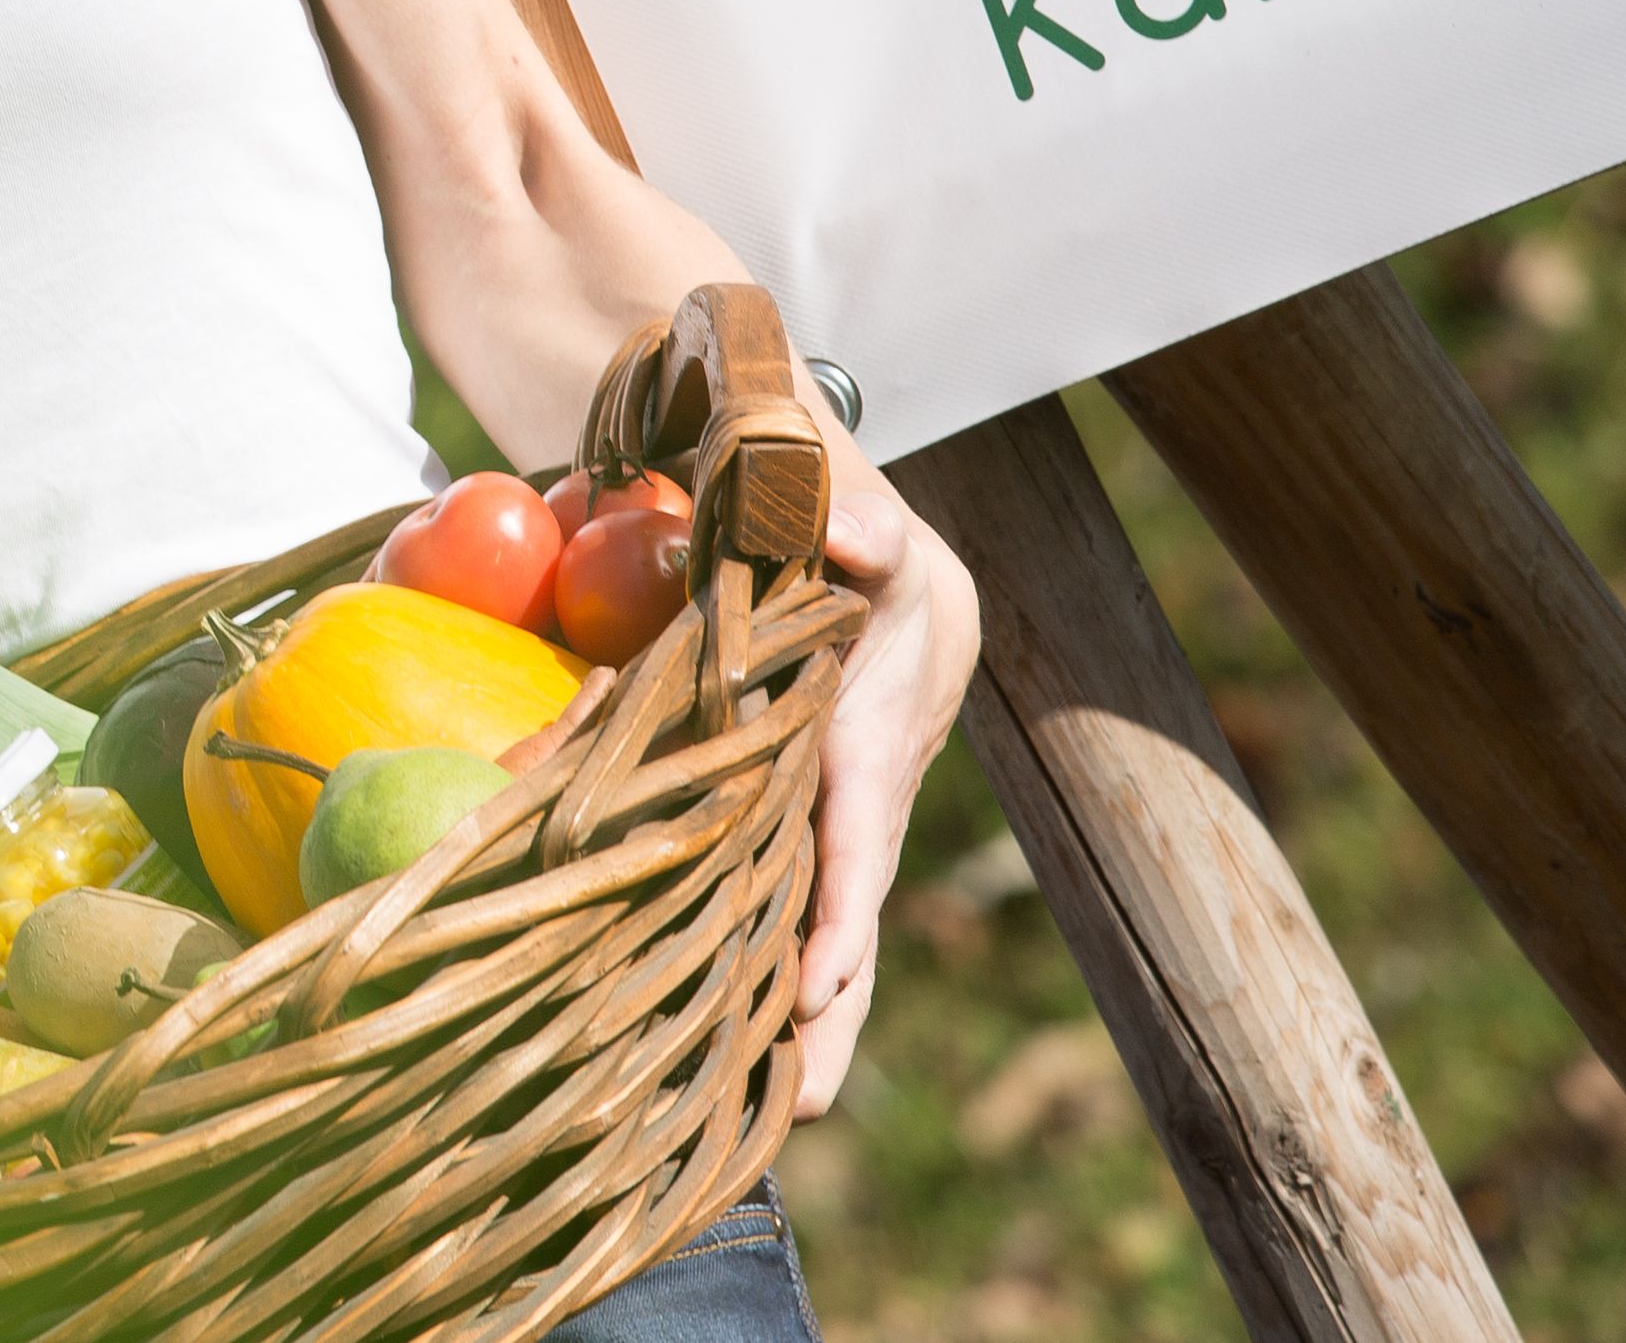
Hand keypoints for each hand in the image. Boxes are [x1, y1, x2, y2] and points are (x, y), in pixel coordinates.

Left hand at [788, 405, 977, 1115]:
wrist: (869, 543)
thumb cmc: (847, 522)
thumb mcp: (851, 509)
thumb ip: (853, 521)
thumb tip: (852, 531)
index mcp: (875, 721)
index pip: (857, 825)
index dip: (840, 907)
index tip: (816, 985)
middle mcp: (867, 778)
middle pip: (853, 902)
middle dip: (836, 1002)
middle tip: (809, 1104)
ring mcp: (841, 805)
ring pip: (828, 919)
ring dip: (816, 1016)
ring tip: (793, 1116)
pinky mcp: (805, 812)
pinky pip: (794, 898)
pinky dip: (784, 970)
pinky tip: (750, 1045)